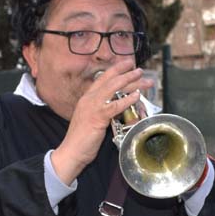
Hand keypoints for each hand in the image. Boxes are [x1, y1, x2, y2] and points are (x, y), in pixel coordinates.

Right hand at [51, 58, 152, 184]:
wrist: (72, 151)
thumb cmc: (81, 139)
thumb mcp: (90, 119)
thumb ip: (101, 110)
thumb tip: (114, 107)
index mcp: (87, 98)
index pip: (102, 78)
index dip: (115, 70)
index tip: (126, 64)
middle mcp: (89, 99)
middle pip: (110, 80)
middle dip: (126, 73)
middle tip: (139, 69)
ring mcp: (93, 107)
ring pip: (114, 88)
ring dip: (130, 82)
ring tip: (143, 78)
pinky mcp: (98, 117)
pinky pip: (115, 105)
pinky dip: (127, 99)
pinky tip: (137, 95)